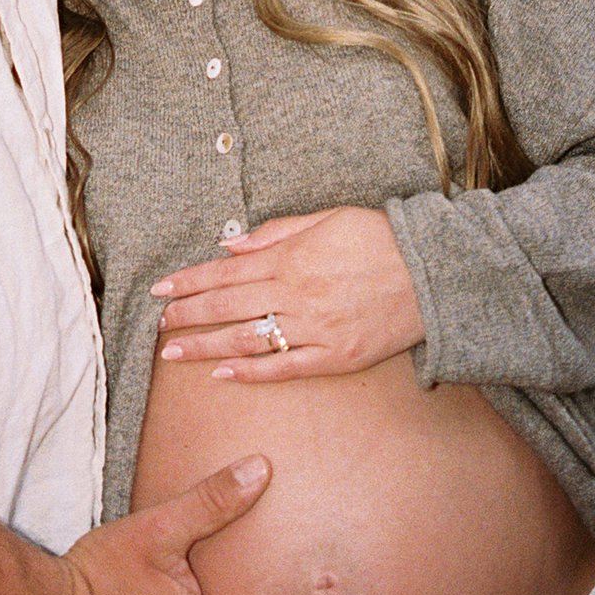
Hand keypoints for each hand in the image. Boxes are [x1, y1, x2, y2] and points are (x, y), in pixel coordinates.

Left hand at [150, 208, 423, 381]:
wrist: (435, 273)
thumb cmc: (382, 239)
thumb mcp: (328, 218)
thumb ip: (277, 232)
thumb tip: (231, 247)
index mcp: (292, 259)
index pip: (226, 273)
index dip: (189, 282)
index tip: (160, 289)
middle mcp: (296, 295)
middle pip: (228, 307)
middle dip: (188, 315)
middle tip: (158, 323)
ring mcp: (316, 329)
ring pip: (247, 341)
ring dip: (205, 346)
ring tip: (174, 353)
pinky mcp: (336, 357)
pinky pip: (285, 368)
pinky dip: (251, 373)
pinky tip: (222, 375)